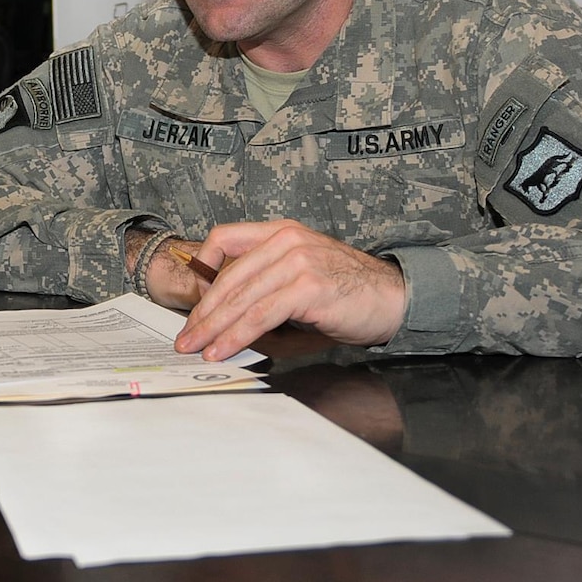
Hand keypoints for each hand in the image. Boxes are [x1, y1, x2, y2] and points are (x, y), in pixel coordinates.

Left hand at [173, 219, 405, 361]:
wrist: (396, 298)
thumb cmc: (349, 291)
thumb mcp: (301, 273)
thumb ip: (267, 281)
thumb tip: (226, 311)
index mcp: (281, 232)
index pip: (225, 237)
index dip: (203, 268)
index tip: (195, 299)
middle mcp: (286, 240)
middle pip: (228, 277)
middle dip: (202, 312)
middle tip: (185, 337)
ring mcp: (297, 261)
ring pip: (241, 299)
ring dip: (213, 328)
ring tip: (196, 349)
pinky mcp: (307, 287)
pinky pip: (260, 315)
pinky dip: (237, 335)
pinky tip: (223, 350)